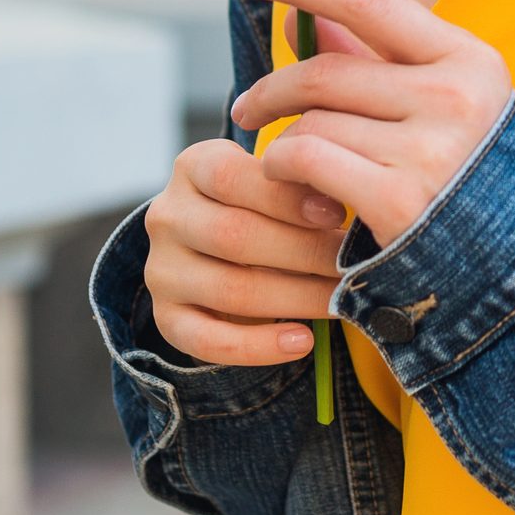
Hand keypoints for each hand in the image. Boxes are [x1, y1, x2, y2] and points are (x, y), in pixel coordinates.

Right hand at [139, 137, 350, 365]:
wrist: (216, 250)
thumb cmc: (261, 207)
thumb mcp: (271, 181)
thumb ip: (298, 183)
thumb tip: (349, 201)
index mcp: (192, 167)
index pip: (230, 177)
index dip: (286, 196)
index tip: (337, 213)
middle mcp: (167, 216)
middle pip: (233, 235)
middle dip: (303, 251)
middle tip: (353, 262)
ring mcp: (161, 270)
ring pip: (228, 290)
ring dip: (295, 298)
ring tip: (341, 301)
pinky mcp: (166, 317)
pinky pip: (208, 340)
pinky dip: (258, 346)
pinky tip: (302, 341)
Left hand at [223, 0, 514, 250]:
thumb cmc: (471, 182)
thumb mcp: (442, 107)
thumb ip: (373, 61)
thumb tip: (299, 20)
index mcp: (468, 60)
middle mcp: (455, 97)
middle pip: (326, 72)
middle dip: (273, 90)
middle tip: (247, 111)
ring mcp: (431, 150)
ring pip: (312, 121)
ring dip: (283, 143)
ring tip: (288, 168)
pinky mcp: (400, 201)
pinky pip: (307, 160)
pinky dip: (284, 170)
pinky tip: (294, 188)